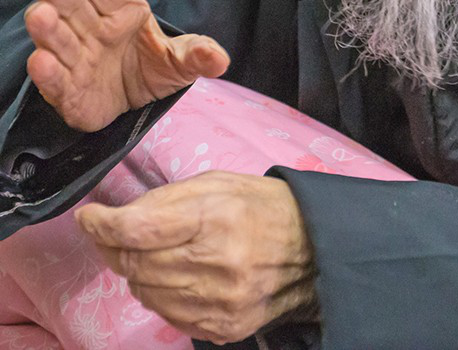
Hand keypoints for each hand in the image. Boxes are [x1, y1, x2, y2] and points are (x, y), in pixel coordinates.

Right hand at [23, 0, 229, 130]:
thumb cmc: (153, 66)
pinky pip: (54, 79)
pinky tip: (42, 61)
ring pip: (57, 37)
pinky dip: (47, 72)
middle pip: (72, 3)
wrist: (133, 102)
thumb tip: (220, 58)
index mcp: (121, 7)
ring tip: (41, 14)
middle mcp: (92, 27)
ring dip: (47, 27)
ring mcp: (76, 57)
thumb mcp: (181, 60)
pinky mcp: (66, 91)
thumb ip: (198, 54)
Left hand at [75, 172, 318, 343]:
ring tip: (155, 251)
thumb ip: (167, 199)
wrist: (314, 247)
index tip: (90, 217)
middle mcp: (218, 263)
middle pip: (136, 263)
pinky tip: (176, 275)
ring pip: (145, 292)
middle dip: (117, 245)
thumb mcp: (219, 183)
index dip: (104, 224)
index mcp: (218, 217)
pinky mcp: (223, 327)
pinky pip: (167, 315)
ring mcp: (220, 302)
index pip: (139, 229)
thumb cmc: (263, 206)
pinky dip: (160, 293)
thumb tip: (117, 217)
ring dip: (138, 271)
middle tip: (116, 232)